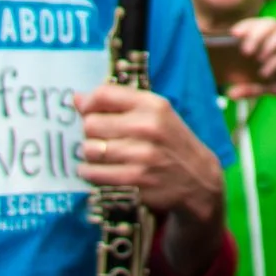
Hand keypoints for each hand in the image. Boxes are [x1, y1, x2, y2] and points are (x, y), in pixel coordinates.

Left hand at [74, 84, 224, 225]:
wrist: (197, 179)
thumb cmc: (171, 143)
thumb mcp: (156, 114)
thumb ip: (119, 102)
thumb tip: (77, 98)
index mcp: (153, 105)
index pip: (104, 94)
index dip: (88, 103)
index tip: (86, 110)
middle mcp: (148, 127)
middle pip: (91, 124)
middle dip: (90, 132)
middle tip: (100, 138)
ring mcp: (141, 156)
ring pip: (89, 150)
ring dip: (89, 155)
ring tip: (100, 156)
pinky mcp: (135, 181)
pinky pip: (94, 174)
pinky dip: (90, 173)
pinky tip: (100, 171)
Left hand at [226, 18, 275, 134]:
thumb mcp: (269, 87)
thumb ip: (251, 88)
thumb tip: (230, 94)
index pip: (263, 24)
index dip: (249, 24)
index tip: (233, 33)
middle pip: (273, 23)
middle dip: (256, 33)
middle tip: (244, 50)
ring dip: (268, 43)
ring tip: (257, 58)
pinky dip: (275, 61)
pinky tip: (265, 72)